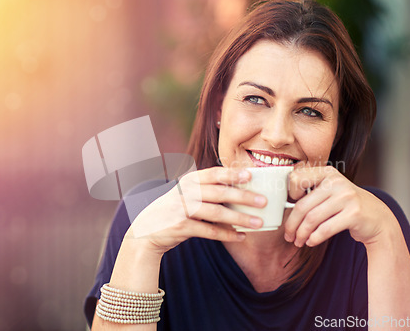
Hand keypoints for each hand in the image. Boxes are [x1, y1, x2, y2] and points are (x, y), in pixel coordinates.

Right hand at [127, 167, 266, 254]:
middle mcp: (185, 192)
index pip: (213, 173)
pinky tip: (241, 236)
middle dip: (243, 197)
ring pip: (217, 213)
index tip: (251, 175)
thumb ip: (206, 189)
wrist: (146, 230)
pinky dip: (227, 234)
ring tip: (259, 223)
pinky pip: (209, 231)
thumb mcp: (186, 193)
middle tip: (263, 201)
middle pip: (219, 192)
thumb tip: (240, 189)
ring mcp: (182, 209)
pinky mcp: (181, 227)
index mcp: (189, 181)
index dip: (232, 173)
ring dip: (240, 218)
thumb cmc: (174, 209)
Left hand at [284, 166, 397, 247]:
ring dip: (301, 234)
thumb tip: (282, 203)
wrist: (378, 218)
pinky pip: (325, 229)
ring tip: (298, 241)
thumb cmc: (346, 206)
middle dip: (292, 224)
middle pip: (302, 205)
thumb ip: (311, 191)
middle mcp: (336, 182)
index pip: (296, 179)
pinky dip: (314, 238)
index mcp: (327, 173)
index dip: (288, 195)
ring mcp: (347, 197)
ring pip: (312, 219)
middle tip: (288, 236)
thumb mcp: (330, 191)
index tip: (289, 209)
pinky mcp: (354, 214)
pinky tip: (310, 242)